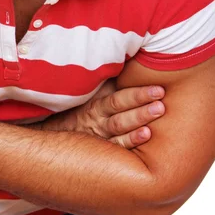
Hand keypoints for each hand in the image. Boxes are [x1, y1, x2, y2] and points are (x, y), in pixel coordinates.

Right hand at [37, 79, 165, 148]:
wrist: (52, 136)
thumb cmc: (78, 111)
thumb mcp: (89, 95)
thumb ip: (106, 83)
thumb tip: (127, 62)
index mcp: (95, 104)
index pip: (117, 98)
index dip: (137, 94)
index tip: (158, 89)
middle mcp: (97, 120)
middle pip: (120, 112)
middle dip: (141, 106)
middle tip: (161, 100)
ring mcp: (99, 136)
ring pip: (120, 129)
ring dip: (139, 121)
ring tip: (158, 114)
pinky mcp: (102, 151)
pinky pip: (117, 147)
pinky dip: (130, 142)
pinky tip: (146, 136)